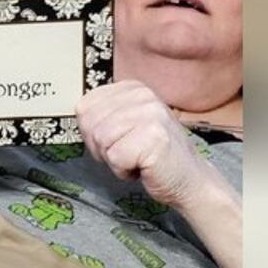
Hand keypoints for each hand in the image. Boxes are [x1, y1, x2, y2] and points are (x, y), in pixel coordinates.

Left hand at [76, 79, 220, 209]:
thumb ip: (103, 116)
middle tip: (128, 153)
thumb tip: (77, 115)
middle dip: (102, 148)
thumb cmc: (152, 156)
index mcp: (132, 88)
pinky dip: (124, 171)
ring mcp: (150, 113)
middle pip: (90, 124)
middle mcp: (142, 95)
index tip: (117, 141)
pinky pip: (115, 157)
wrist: (189, 180)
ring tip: (137, 159)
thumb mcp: (126, 125)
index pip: (85, 106)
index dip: (93, 133)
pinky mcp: (154, 136)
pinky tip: (144, 167)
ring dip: (114, 160)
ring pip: (101, 140)